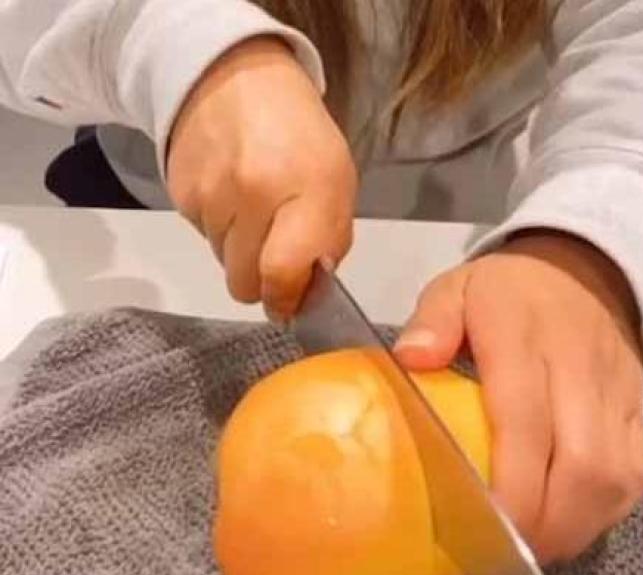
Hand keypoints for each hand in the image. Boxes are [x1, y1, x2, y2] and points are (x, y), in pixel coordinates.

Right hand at [167, 36, 356, 317]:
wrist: (235, 77)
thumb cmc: (299, 137)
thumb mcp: (336, 184)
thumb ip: (327, 242)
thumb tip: (304, 293)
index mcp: (307, 190)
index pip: (282, 274)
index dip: (284, 301)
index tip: (288, 305)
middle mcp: (255, 194)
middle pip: (245, 284)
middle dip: (261, 281)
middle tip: (272, 255)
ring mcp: (211, 194)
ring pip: (222, 264)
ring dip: (239, 251)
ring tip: (252, 212)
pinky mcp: (181, 195)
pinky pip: (202, 238)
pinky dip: (218, 229)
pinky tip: (230, 197)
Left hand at [395, 232, 642, 563]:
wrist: (586, 270)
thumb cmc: (507, 292)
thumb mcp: (457, 288)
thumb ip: (433, 320)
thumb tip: (410, 360)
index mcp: (526, 342)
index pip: (526, 423)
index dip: (511, 485)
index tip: (484, 529)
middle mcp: (580, 372)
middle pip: (581, 465)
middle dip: (545, 524)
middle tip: (505, 559)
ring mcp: (617, 397)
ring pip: (613, 478)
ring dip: (574, 528)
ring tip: (532, 554)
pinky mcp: (637, 413)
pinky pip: (633, 475)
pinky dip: (602, 513)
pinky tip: (567, 528)